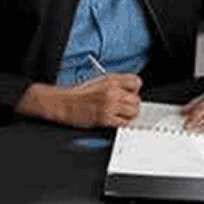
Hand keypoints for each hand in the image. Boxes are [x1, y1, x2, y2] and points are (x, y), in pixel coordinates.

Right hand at [22, 73, 142, 128]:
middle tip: (126, 107)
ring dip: (130, 115)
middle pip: (137, 99)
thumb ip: (116, 85)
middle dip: (132, 104)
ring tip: (123, 115)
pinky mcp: (105, 118)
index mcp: (111, 80)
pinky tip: (117, 121)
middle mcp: (112, 91)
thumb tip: (130, 92)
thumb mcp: (100, 82)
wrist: (65, 103)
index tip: (131, 93)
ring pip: (133, 111)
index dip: (135, 90)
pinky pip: (123, 123)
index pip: (136, 82)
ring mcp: (109, 105)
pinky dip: (122, 123)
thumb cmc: (80, 94)